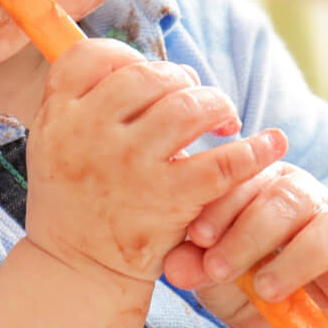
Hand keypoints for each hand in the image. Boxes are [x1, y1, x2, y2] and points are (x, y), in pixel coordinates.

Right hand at [24, 40, 287, 286]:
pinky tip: (271, 145)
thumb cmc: (76, 200)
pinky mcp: (167, 199)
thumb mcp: (55, 145)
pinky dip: (253, 151)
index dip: (126, 56)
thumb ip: (86, 103)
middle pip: (149, 76)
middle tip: (197, 99)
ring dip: (216, 105)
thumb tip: (148, 64)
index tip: (147, 75)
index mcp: (58, 116)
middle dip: (182, 80)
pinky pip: (222, 163)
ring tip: (223, 120)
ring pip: (188, 106)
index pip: (91, 56)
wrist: (76, 271)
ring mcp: (129, 165)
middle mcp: (89, 135)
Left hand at [161, 161, 327, 327]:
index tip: (197, 235)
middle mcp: (308, 199)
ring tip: (265, 289)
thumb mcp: (213, 278)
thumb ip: (196, 267)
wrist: (282, 323)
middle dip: (250, 233)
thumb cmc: (242, 283)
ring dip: (297, 259)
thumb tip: (175, 265)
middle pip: (289, 199)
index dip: (223, 204)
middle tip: (219, 268)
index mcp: (266, 185)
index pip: (249, 178)